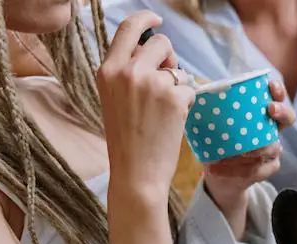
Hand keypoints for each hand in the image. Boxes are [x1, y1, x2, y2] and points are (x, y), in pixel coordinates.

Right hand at [96, 11, 194, 207]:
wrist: (136, 173)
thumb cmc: (127, 140)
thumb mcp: (113, 99)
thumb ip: (127, 72)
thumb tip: (153, 49)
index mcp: (107, 70)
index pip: (128, 29)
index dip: (145, 18)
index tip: (157, 18)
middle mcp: (127, 72)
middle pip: (160, 43)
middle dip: (169, 57)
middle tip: (168, 79)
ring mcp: (151, 84)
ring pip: (178, 67)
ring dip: (178, 84)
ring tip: (164, 110)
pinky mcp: (174, 98)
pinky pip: (189, 88)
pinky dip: (186, 104)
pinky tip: (172, 122)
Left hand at [202, 79, 296, 237]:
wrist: (219, 174)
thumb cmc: (217, 142)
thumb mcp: (213, 124)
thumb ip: (210, 110)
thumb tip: (193, 92)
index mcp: (261, 114)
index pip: (276, 98)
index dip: (277, 91)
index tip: (270, 86)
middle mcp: (272, 130)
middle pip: (288, 118)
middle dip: (281, 112)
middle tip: (270, 109)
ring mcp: (272, 151)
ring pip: (271, 147)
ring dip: (253, 148)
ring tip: (232, 152)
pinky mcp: (267, 169)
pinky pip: (256, 170)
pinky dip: (236, 170)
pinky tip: (218, 170)